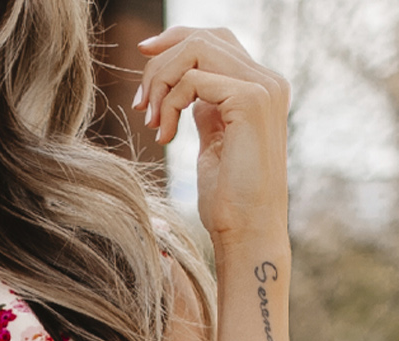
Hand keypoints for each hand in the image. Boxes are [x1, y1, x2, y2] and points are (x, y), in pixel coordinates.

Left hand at [132, 27, 290, 247]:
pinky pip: (193, 79)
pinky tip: (165, 136)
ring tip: (151, 122)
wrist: (248, 233)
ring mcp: (263, 87)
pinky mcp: (250, 100)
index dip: (175, 41)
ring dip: (161, 82)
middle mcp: (267, 81)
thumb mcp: (215, 145)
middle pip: (203, 38)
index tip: (143, 57)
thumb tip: (187, 89)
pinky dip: (169, 103)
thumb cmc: (230, 202)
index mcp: (260, 88)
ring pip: (196, 50)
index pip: (216, 40)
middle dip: (160, 64)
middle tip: (141, 106)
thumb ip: (207, 111)